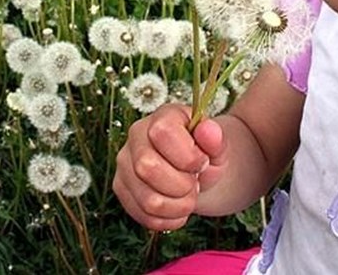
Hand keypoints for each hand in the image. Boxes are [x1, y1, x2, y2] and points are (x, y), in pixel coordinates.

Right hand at [112, 103, 227, 230]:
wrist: (194, 172)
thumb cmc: (204, 154)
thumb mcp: (217, 146)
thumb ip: (215, 138)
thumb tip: (208, 129)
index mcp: (161, 117)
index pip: (162, 133)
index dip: (187, 156)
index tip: (202, 162)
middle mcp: (136, 136)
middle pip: (146, 167)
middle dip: (182, 185)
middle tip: (194, 183)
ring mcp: (124, 163)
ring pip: (147, 199)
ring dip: (178, 206)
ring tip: (187, 197)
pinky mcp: (121, 187)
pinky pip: (143, 215)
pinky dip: (168, 219)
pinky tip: (177, 208)